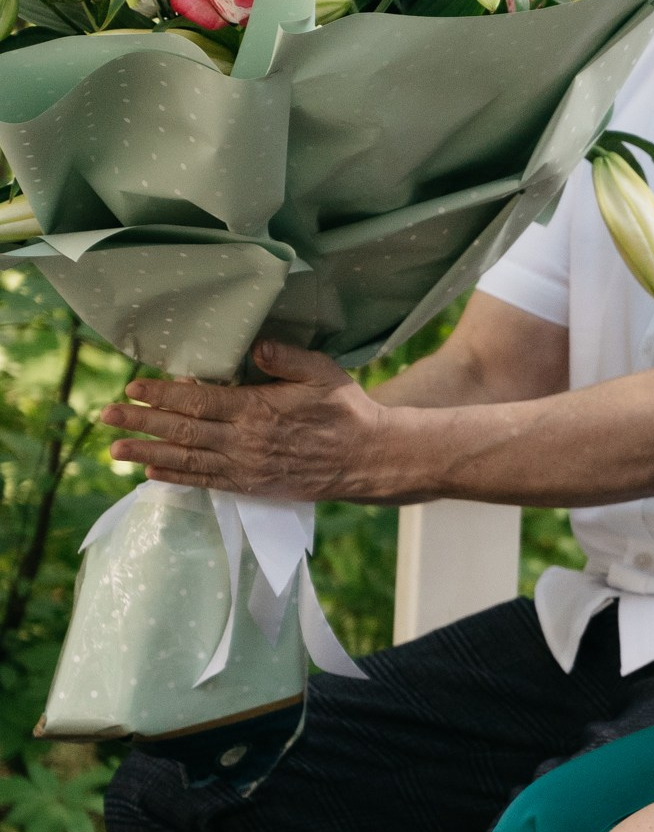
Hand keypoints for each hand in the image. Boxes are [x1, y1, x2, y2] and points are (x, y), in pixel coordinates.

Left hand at [99, 342, 388, 499]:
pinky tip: (152, 474)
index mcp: (258, 409)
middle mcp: (245, 441)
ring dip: (148, 454)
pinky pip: (206, 482)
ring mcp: (247, 467)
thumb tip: (255, 345)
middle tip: (107, 417)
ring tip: (115, 450)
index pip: (198, 401)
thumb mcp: (323, 372)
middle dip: (141, 423)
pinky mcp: (253, 486)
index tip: (133, 388)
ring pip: (187, 460)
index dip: (162, 395)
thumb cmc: (347, 410)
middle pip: (182, 431)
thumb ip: (287, 358)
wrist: (369, 459)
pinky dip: (177, 478)